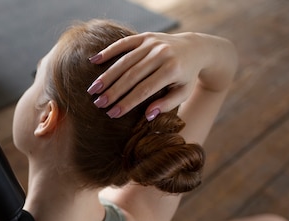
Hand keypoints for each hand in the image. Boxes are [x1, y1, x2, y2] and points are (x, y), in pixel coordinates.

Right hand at [87, 32, 206, 118]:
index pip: (144, 90)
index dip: (127, 103)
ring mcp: (152, 43)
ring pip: (125, 61)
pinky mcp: (145, 37)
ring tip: (93, 90)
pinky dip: (108, 51)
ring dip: (107, 75)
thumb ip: (166, 104)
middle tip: (98, 104)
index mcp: (172, 69)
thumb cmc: (187, 76)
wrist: (195, 48)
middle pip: (132, 76)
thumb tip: (148, 116)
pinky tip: (93, 61)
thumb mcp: (183, 93)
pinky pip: (124, 43)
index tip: (112, 114)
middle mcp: (161, 54)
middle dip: (113, 91)